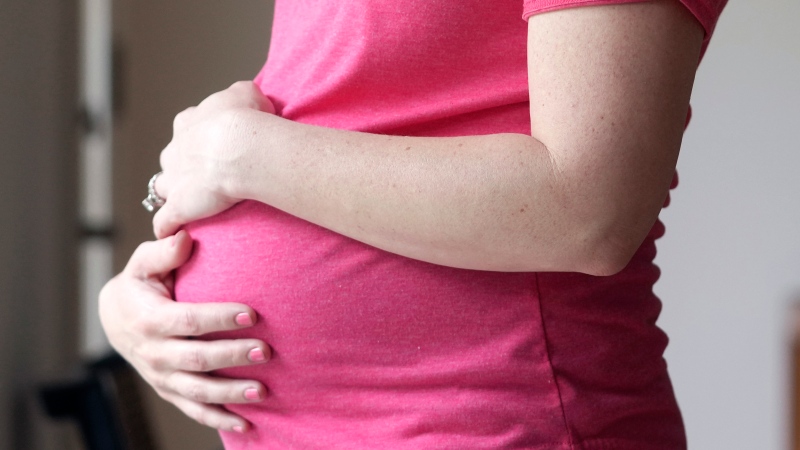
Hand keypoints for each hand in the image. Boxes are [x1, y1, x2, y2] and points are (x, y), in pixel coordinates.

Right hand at [98, 231, 270, 431]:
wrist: (115, 319)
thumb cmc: (139, 285)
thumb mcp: (143, 264)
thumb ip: (163, 251)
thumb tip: (185, 237)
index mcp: (150, 319)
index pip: (188, 321)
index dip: (219, 319)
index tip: (252, 314)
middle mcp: (154, 352)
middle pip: (197, 359)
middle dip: (232, 356)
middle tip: (266, 351)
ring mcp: (161, 376)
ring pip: (197, 391)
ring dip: (231, 393)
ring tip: (262, 390)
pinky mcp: (169, 390)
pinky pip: (193, 410)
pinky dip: (218, 419)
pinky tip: (246, 423)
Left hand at [152, 81, 274, 238]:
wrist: (239, 146)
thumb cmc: (246, 118)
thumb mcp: (247, 93)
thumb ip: (242, 95)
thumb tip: (249, 99)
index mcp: (188, 123)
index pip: (185, 129)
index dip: (199, 138)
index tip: (216, 145)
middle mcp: (174, 151)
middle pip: (171, 160)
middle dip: (184, 168)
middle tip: (208, 176)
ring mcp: (173, 181)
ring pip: (163, 189)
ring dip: (174, 197)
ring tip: (192, 208)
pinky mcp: (178, 208)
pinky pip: (165, 223)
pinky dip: (169, 229)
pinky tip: (178, 235)